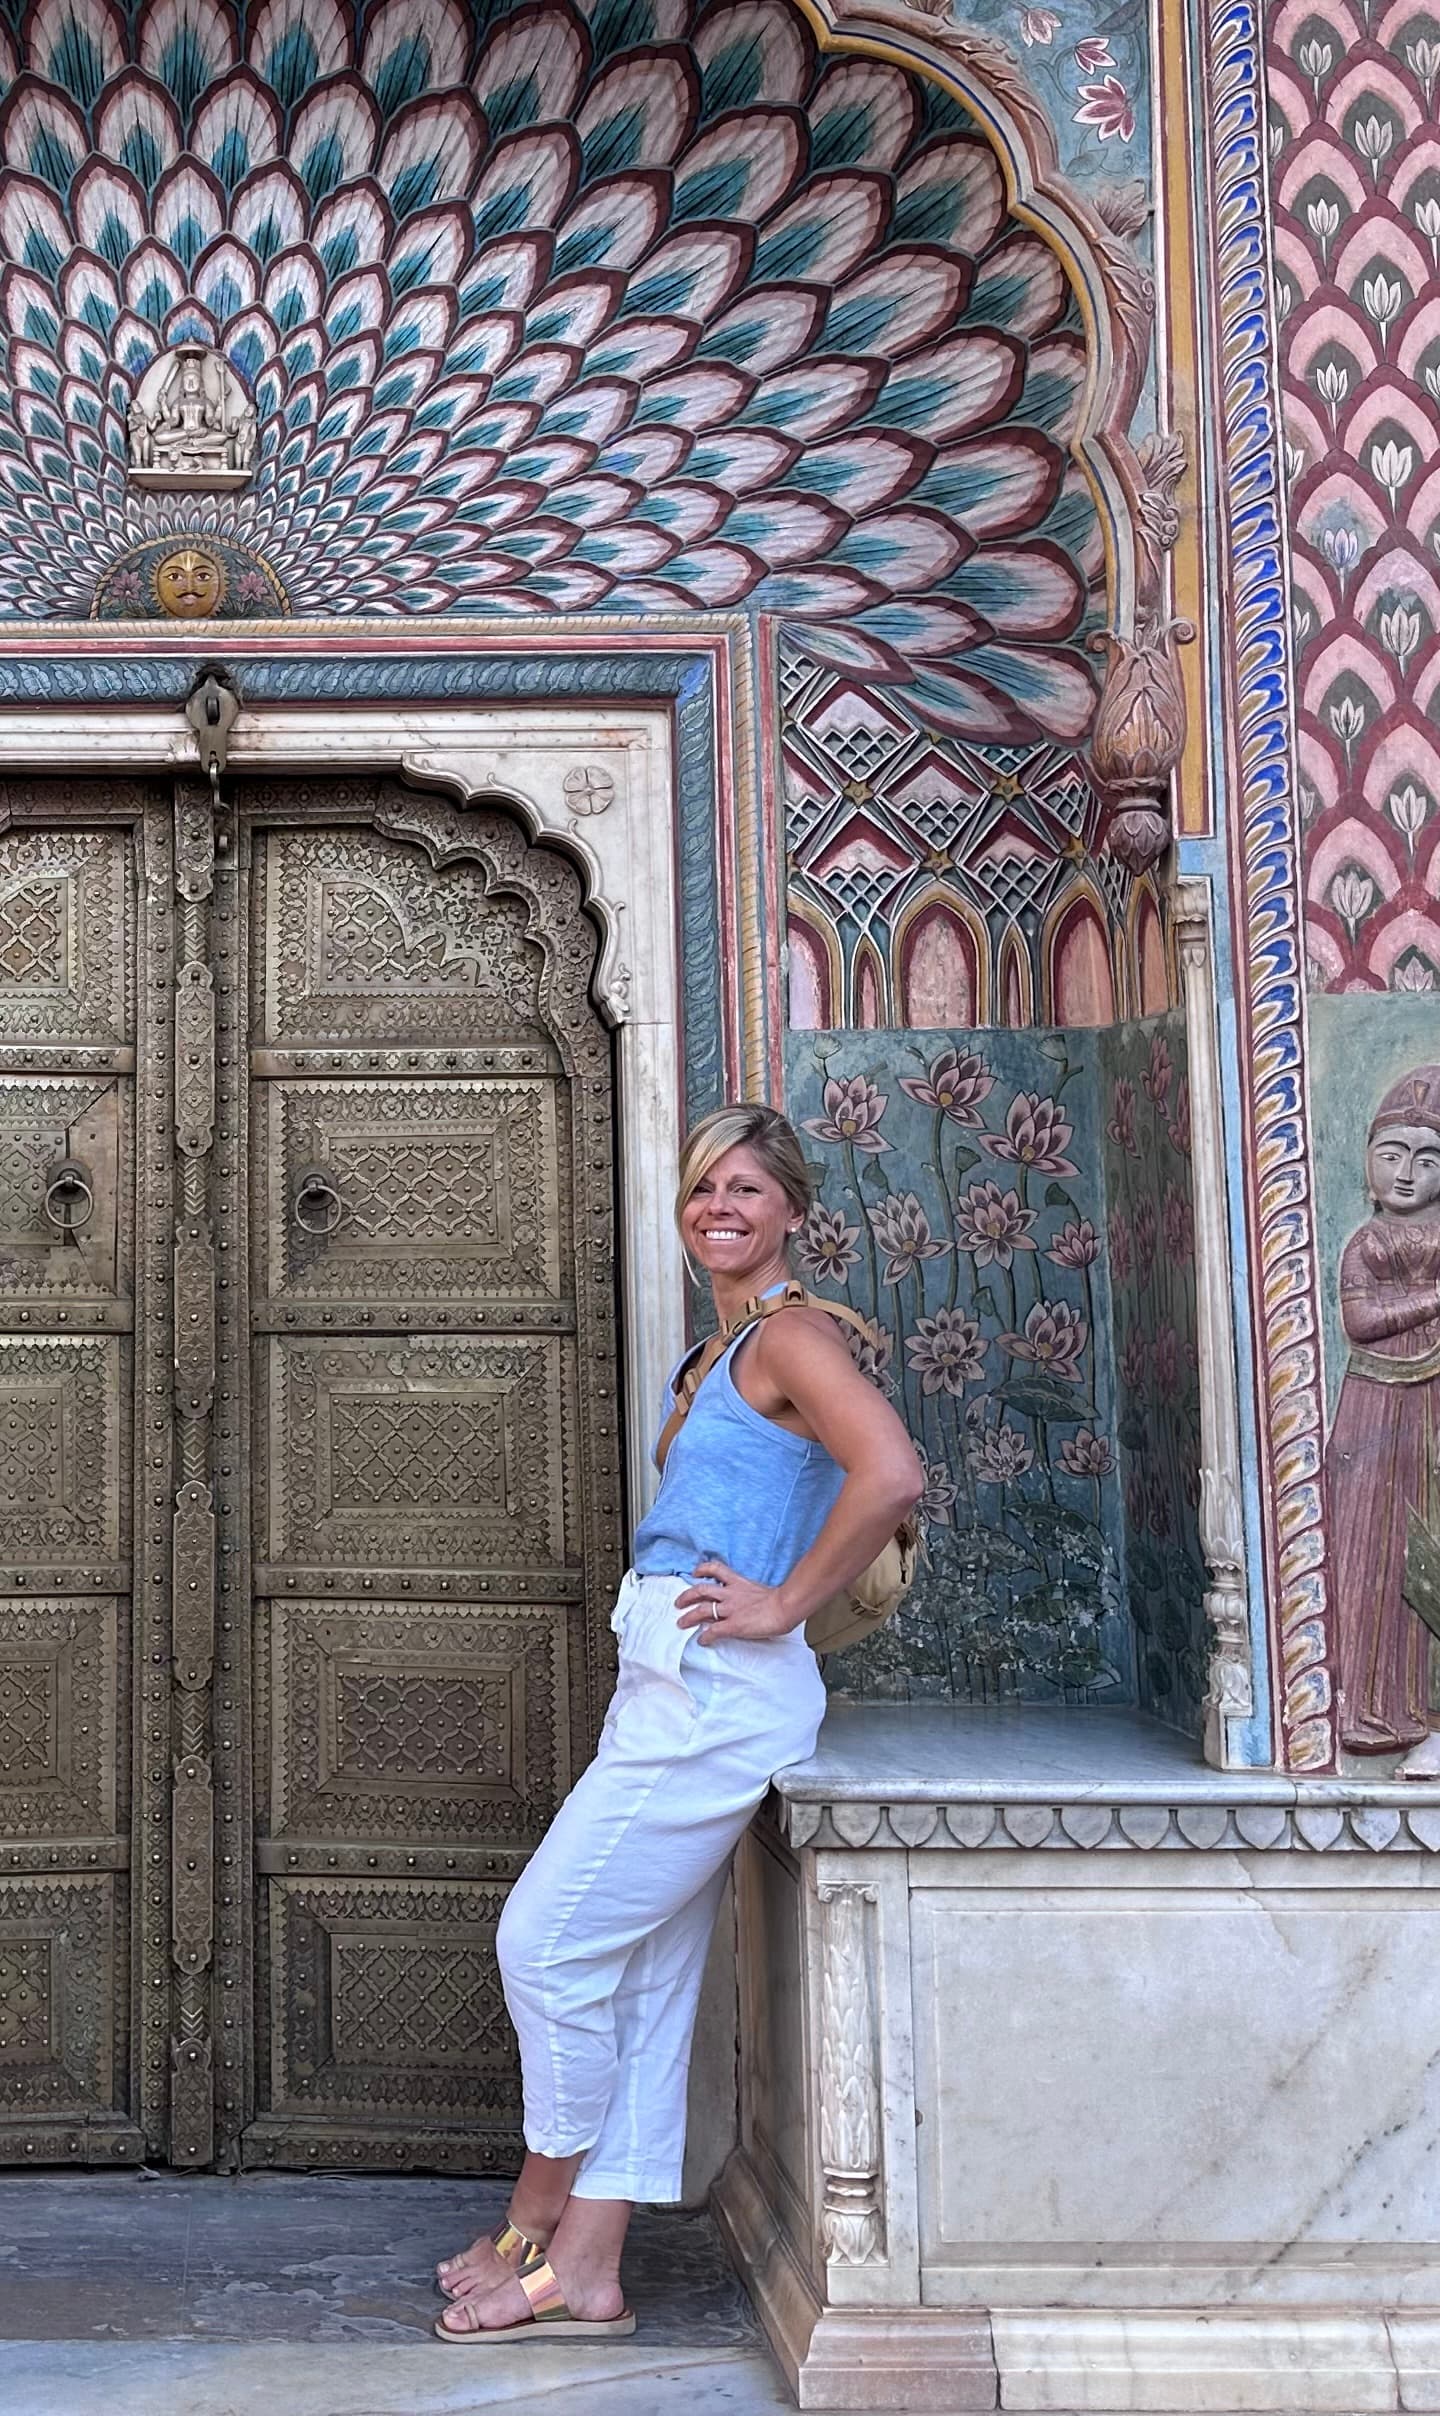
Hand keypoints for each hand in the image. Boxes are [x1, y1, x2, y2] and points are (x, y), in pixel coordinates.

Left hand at [675, 1558, 791, 1642]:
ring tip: (681, 1622)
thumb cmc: (781, 1599)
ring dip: (689, 1617)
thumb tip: (752, 1602)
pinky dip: (705, 1637)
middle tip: (679, 1602)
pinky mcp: (732, 1625)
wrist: (785, 1606)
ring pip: (702, 1610)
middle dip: (687, 1596)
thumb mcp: (762, 1590)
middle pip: (701, 1590)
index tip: (696, 1572)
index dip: (703, 1570)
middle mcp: (730, 1594)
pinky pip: (713, 1631)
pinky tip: (702, 1641)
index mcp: (739, 1583)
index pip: (717, 1570)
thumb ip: (752, 1594)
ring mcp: (730, 1610)